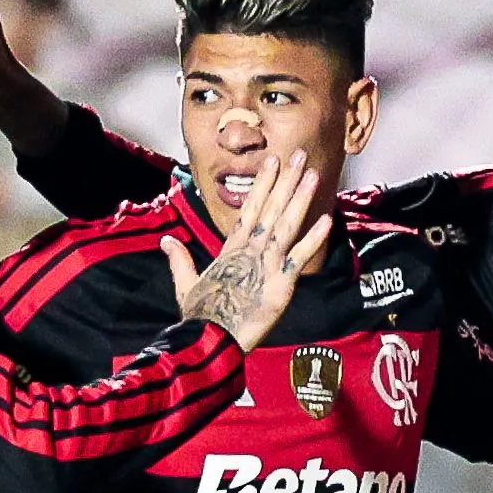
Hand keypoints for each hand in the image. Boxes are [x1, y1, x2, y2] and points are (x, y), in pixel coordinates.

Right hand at [170, 147, 329, 349]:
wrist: (210, 338)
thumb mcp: (185, 284)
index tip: (272, 163)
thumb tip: (166, 240)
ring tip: (312, 174)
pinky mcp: (280, 284)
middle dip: (285, 180)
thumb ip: (179, 259)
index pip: (249, 209)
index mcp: (231, 249)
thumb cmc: (200, 316)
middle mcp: (250, 250)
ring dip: (300, 198)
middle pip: (271, 209)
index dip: (263, 185)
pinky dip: (313, 239)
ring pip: (286, 225)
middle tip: (298, 154)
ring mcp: (266, 265)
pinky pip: (300, 257)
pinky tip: (327, 218)